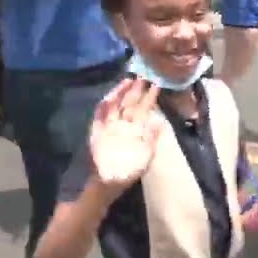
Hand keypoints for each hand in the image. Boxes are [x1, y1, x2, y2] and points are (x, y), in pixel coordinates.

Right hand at [87, 78, 163, 196]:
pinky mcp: (97, 130)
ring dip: (121, 93)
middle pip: (130, 103)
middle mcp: (124, 125)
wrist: (110, 182)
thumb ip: (152, 139)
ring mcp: (110, 126)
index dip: (150, 98)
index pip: (144, 109)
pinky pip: (101, 114)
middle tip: (143, 75)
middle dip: (136, 90)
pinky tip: (112, 96)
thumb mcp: (146, 156)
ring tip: (128, 81)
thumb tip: (160, 124)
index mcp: (137, 130)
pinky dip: (106, 105)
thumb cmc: (129, 172)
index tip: (156, 85)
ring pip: (116, 105)